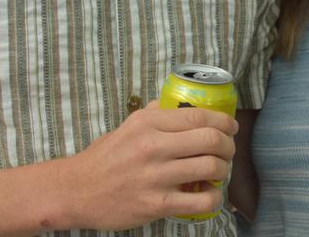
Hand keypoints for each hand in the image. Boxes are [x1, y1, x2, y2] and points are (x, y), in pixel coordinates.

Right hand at [63, 102, 237, 229]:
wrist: (77, 191)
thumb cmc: (104, 158)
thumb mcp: (126, 126)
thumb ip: (153, 114)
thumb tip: (178, 105)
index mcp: (147, 123)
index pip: (198, 115)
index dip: (223, 120)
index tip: (231, 126)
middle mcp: (152, 146)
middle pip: (210, 139)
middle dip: (228, 145)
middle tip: (228, 150)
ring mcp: (156, 176)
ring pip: (211, 168)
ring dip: (224, 170)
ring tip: (219, 172)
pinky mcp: (157, 204)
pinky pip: (201, 201)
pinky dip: (214, 198)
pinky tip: (211, 195)